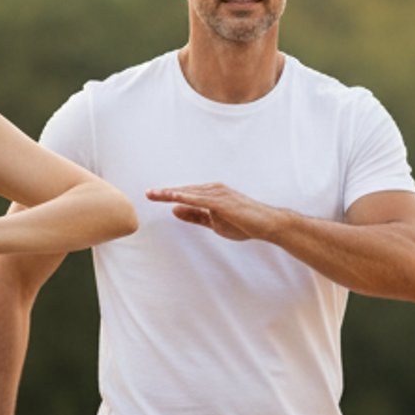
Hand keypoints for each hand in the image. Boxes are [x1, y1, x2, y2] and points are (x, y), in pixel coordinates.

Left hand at [145, 182, 287, 242]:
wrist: (266, 224)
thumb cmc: (243, 222)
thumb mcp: (214, 222)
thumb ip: (194, 215)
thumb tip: (174, 210)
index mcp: (212, 194)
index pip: (187, 194)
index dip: (170, 195)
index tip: (153, 195)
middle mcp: (214, 190)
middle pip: (185, 191)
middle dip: (166, 192)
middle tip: (148, 193)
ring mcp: (218, 193)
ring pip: (190, 193)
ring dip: (172, 193)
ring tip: (155, 194)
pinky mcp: (222, 200)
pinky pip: (199, 199)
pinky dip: (185, 197)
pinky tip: (173, 198)